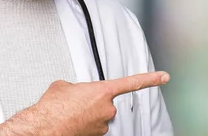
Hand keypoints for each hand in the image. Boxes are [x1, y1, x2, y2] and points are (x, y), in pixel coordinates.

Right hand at [0, 71, 169, 135]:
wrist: (43, 128)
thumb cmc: (53, 108)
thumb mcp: (64, 86)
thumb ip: (78, 86)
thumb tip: (75, 90)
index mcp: (103, 91)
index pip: (133, 82)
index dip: (151, 79)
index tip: (164, 77)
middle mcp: (107, 109)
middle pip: (106, 102)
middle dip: (93, 101)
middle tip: (76, 102)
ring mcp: (102, 124)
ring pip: (98, 115)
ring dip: (87, 113)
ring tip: (70, 112)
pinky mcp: (96, 135)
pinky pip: (92, 125)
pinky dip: (83, 123)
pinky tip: (71, 121)